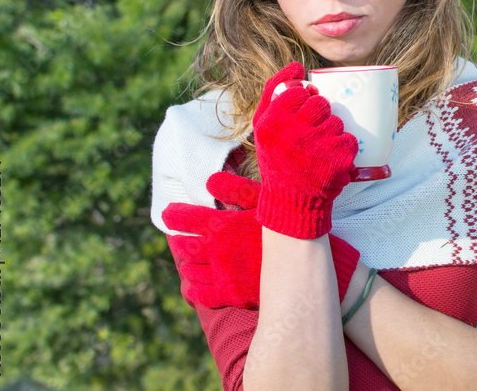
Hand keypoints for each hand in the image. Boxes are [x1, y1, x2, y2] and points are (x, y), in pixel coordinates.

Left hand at [164, 171, 359, 308]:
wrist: (307, 262)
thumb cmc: (289, 224)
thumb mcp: (264, 199)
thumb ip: (234, 188)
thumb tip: (209, 180)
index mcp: (222, 226)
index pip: (186, 218)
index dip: (174, 215)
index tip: (168, 213)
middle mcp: (216, 252)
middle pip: (185, 247)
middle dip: (179, 241)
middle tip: (177, 238)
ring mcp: (222, 276)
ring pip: (191, 271)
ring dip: (185, 263)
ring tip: (185, 259)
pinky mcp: (230, 295)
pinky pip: (201, 296)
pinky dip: (192, 290)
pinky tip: (191, 285)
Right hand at [252, 62, 357, 238]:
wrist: (291, 201)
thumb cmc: (276, 158)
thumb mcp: (263, 126)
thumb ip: (274, 91)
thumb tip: (296, 64)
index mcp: (270, 124)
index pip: (297, 92)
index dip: (302, 101)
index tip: (298, 115)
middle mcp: (291, 135)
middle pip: (320, 103)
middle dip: (319, 115)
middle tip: (309, 133)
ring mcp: (316, 149)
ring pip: (337, 121)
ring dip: (332, 131)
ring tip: (318, 148)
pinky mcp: (338, 161)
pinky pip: (350, 139)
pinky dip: (344, 147)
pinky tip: (329, 159)